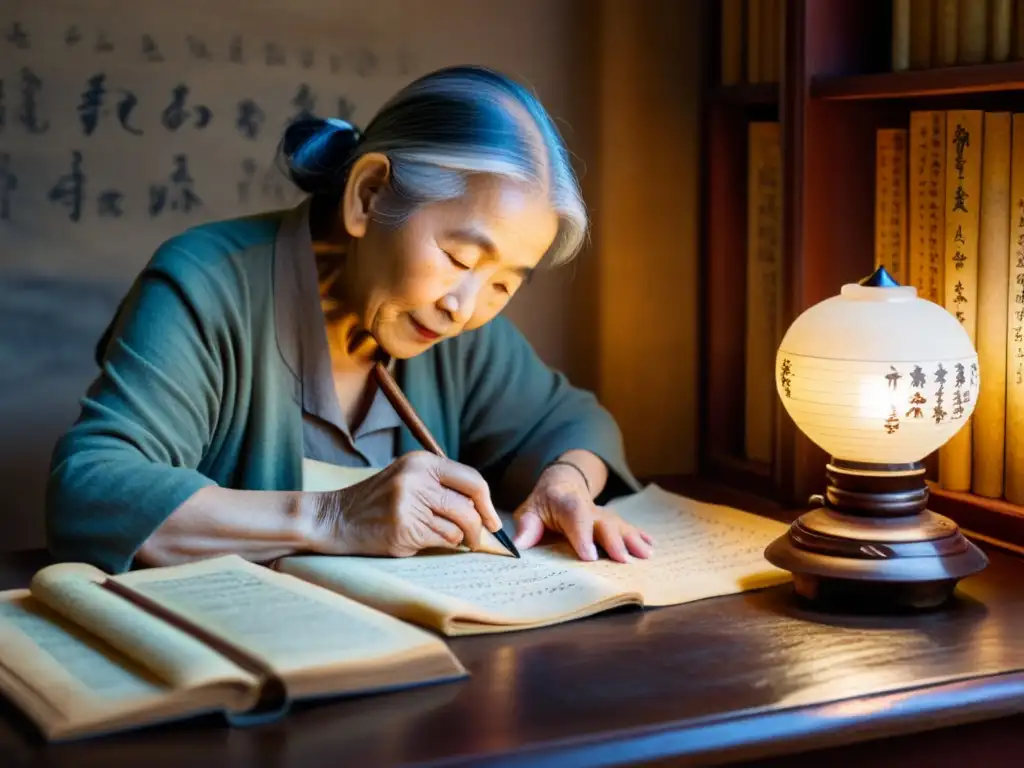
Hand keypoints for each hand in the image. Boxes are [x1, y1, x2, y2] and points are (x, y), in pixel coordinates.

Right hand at [307, 452, 501, 556]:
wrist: (337, 518)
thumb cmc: (378, 503)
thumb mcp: (409, 480)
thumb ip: (442, 487)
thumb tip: (484, 512)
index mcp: (422, 462)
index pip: (472, 480)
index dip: (488, 504)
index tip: (494, 521)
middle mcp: (417, 478)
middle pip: (468, 507)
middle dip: (479, 528)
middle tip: (477, 540)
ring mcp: (409, 503)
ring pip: (458, 528)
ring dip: (458, 539)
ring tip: (445, 539)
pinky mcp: (404, 528)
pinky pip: (441, 541)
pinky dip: (440, 545)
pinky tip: (424, 541)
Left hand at [512, 464, 653, 562]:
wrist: (562, 484)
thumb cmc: (543, 504)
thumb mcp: (529, 511)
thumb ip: (527, 528)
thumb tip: (518, 547)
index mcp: (565, 502)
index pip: (575, 516)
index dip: (583, 535)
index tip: (589, 556)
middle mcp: (588, 507)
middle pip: (602, 521)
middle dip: (613, 540)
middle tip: (622, 560)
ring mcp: (602, 513)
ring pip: (618, 524)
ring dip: (632, 540)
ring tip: (645, 555)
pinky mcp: (612, 520)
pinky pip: (627, 527)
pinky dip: (640, 536)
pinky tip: (651, 546)